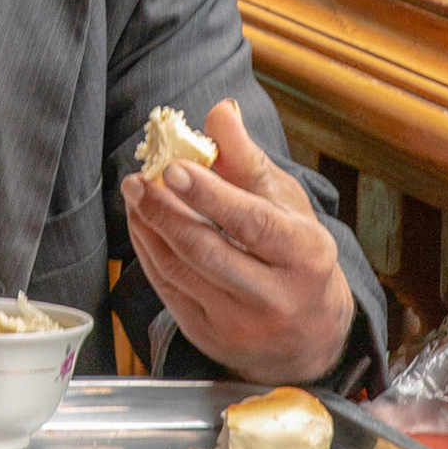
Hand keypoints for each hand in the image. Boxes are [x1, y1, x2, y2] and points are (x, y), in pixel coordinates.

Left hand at [122, 99, 353, 383]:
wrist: (313, 335)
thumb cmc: (297, 252)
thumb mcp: (285, 202)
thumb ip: (247, 158)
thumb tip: (220, 110)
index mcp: (305, 255)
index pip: (252, 223)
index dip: (211, 195)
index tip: (173, 168)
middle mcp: (276, 296)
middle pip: (207, 252)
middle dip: (164, 212)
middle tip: (136, 180)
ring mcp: (241, 325)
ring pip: (180, 272)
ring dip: (148, 229)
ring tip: (134, 195)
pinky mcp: (211, 338)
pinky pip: (168, 292)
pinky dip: (149, 254)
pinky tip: (141, 225)